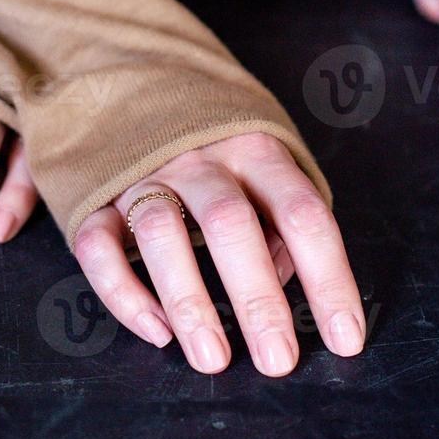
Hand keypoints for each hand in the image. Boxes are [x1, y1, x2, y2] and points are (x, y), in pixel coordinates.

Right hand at [72, 133, 365, 375]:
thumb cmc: (216, 144)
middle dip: (257, 300)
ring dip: (189, 301)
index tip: (345, 337)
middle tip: (277, 361)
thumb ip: (278, 218)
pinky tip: (157, 332)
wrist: (125, 76)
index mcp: (254, 148)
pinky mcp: (94, 197)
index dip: (329, 277)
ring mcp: (142, 175)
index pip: (301, 213)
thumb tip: (282, 278)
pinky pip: (100, 247)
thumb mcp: (262, 162)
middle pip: (231, 224)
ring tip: (213, 358)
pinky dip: (124, 294)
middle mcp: (198, 158)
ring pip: (162, 233)